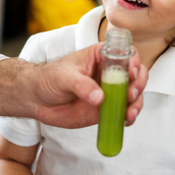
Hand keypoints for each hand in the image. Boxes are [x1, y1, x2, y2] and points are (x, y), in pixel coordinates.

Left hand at [28, 44, 147, 128]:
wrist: (36, 99)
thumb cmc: (48, 78)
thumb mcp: (63, 77)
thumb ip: (81, 85)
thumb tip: (100, 97)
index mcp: (101, 56)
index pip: (125, 53)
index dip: (133, 62)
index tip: (131, 74)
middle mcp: (109, 72)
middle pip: (136, 74)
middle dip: (138, 85)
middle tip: (130, 95)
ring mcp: (110, 91)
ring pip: (133, 94)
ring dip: (137, 103)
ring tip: (129, 114)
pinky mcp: (106, 108)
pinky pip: (123, 111)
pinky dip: (128, 116)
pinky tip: (125, 120)